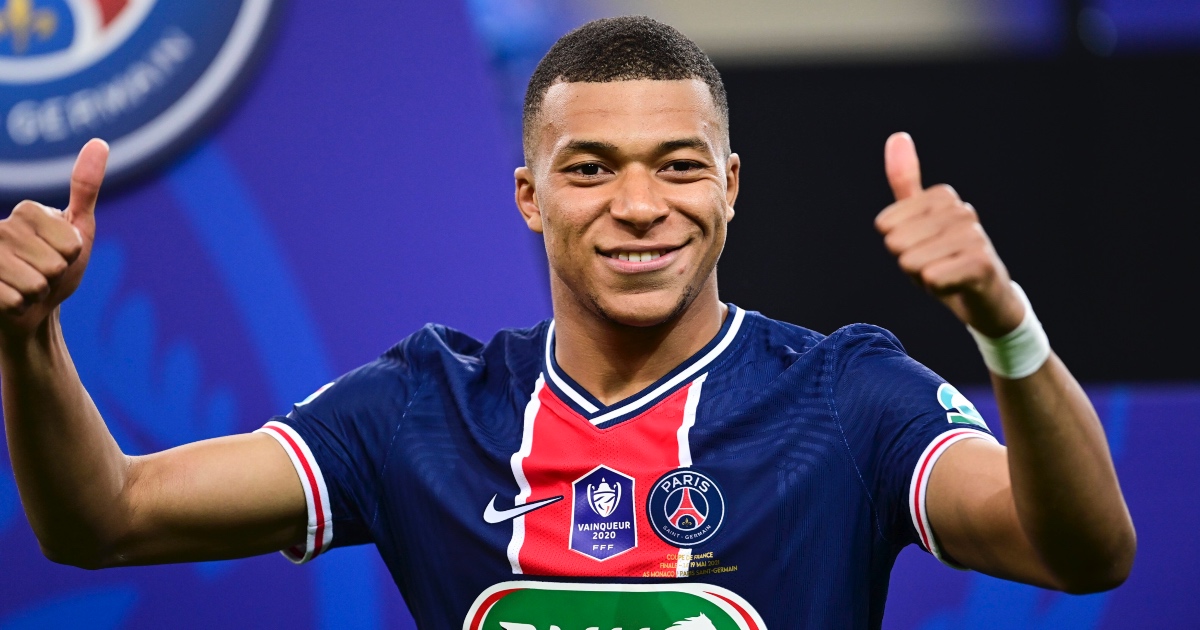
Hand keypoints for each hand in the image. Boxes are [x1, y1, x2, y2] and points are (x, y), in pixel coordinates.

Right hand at [0, 139, 108, 341]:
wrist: (31, 308)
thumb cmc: (58, 267)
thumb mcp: (79, 229)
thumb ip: (85, 188)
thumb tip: (99, 142)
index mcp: (27, 210)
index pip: (71, 244)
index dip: (73, 256)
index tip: (60, 254)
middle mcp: (0, 227)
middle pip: (54, 265)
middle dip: (55, 277)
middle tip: (43, 274)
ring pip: (35, 285)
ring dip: (37, 294)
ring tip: (27, 286)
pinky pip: (14, 302)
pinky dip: (20, 307)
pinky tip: (12, 301)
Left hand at [874, 132, 1022, 337]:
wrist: (987, 300)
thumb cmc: (947, 260)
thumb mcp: (918, 221)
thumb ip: (906, 181)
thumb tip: (897, 135)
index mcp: (944, 197)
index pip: (885, 225)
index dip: (898, 245)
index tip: (924, 249)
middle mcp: (962, 210)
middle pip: (896, 243)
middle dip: (908, 262)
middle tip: (935, 265)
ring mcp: (975, 235)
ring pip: (911, 262)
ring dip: (922, 277)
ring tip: (946, 274)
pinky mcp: (981, 263)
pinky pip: (930, 277)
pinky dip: (935, 289)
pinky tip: (955, 287)